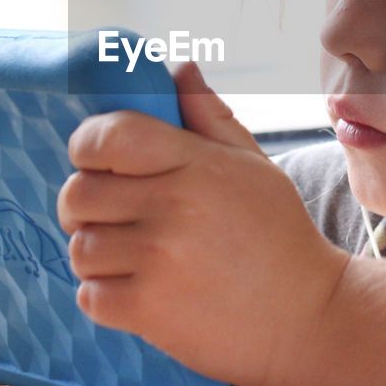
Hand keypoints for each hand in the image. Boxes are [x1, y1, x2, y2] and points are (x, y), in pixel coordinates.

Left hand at [58, 60, 350, 385]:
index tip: (98, 163)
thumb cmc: (278, 236)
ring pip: (80, 247)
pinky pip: (89, 295)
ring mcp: (159, 260)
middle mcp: (173, 207)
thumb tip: (178, 68)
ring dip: (96, 253)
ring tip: (131, 257)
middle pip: (78, 194)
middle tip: (115, 217)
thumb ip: (208, 114)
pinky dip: (103, 295)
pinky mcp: (150, 310)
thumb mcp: (253, 165)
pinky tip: (136, 290)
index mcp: (195, 163)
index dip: (88, 146)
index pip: (107, 136)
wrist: (308, 317)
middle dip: (86, 205)